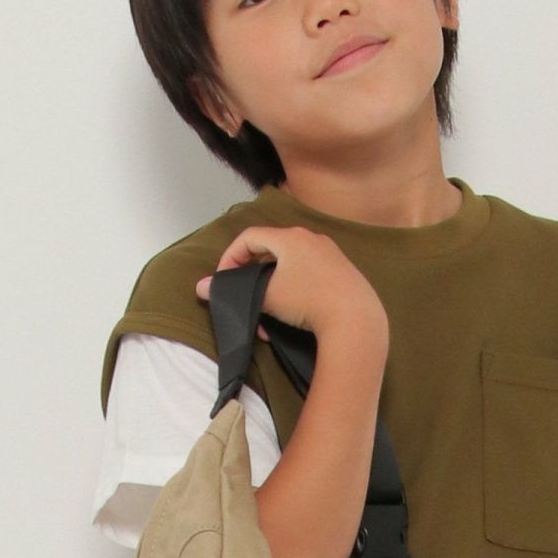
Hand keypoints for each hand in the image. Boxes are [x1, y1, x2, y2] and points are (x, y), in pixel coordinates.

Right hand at [194, 224, 386, 342]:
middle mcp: (311, 239)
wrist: (357, 320)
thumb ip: (234, 290)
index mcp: (291, 237)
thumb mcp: (266, 297)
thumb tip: (200, 288)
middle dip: (252, 275)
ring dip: (273, 288)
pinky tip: (292, 314)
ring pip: (290, 266)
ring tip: (268, 311)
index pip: (249, 237)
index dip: (231, 257)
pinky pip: (309, 275)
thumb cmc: (308, 302)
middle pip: (270, 250)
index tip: (224, 279)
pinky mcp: (343, 273)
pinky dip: (293, 291)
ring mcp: (330, 255)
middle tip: (243, 294)